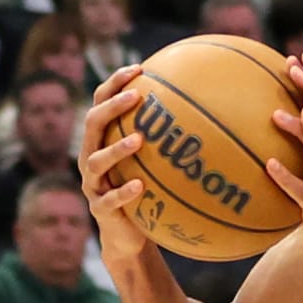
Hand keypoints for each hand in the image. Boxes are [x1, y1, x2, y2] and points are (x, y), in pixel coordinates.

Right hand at [80, 64, 156, 264]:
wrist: (129, 235)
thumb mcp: (157, 163)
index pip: (101, 102)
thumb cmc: (148, 192)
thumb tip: (212, 111)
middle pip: (93, 123)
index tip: (138, 68)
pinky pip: (109, 200)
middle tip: (137, 95)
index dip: (114, 83)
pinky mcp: (99, 209)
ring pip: (96, 160)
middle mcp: (91, 156)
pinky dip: (123, 192)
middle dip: (112, 106)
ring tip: (139, 140)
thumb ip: (169, 140)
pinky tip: (139, 186)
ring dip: (117, 148)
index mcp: (101, 140)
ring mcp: (92, 183)